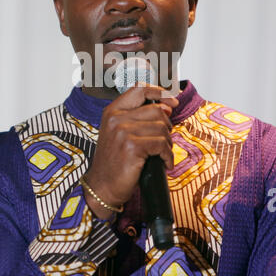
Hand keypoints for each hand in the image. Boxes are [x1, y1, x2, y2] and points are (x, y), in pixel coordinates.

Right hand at [83, 84, 178, 218]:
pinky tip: (164, 163)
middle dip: (166, 126)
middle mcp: (115, 118)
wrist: (102, 186)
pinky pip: (161, 144)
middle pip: (156, 110)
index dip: (159, 92)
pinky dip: (167, 155)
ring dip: (167, 143)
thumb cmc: (114, 161)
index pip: (139, 89)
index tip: (173, 100)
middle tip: (164, 141)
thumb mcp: (120, 133)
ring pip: (161, 128)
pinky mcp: (131, 147)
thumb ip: (139, 117)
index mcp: (112, 111)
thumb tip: (168, 106)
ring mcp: (122, 131)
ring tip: (162, 154)